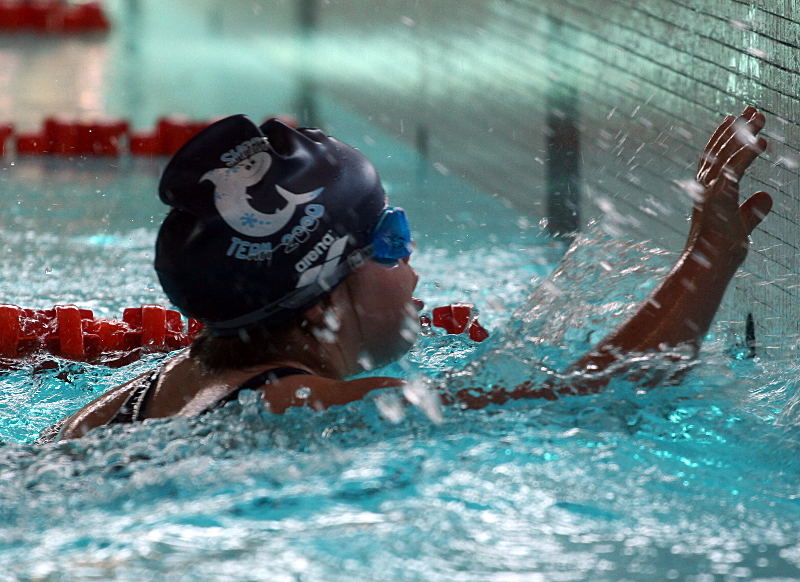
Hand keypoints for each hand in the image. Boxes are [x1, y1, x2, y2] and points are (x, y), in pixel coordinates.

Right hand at [688, 106, 771, 259]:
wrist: (707, 268)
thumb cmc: (719, 252)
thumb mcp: (741, 225)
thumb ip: (753, 210)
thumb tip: (767, 195)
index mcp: (708, 192)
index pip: (715, 158)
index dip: (724, 137)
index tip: (735, 119)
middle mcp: (705, 188)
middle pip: (721, 151)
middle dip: (736, 129)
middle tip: (752, 109)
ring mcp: (709, 192)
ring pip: (726, 156)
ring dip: (743, 135)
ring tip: (759, 118)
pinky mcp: (718, 199)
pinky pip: (733, 171)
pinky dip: (746, 155)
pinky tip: (761, 143)